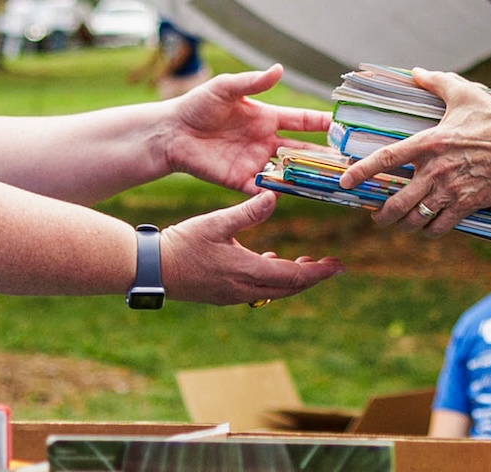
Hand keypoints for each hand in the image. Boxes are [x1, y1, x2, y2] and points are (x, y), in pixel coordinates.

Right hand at [159, 192, 343, 304]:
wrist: (152, 269)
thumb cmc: (182, 243)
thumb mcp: (216, 222)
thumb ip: (247, 211)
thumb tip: (274, 195)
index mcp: (247, 271)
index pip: (294, 277)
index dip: (319, 272)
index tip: (338, 266)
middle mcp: (244, 289)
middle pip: (289, 288)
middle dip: (311, 277)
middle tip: (329, 265)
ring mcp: (233, 295)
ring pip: (274, 292)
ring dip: (292, 279)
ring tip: (305, 263)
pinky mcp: (222, 295)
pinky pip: (257, 291)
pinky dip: (271, 279)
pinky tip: (268, 261)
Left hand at [160, 65, 331, 193]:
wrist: (171, 133)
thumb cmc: (197, 105)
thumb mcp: (225, 88)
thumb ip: (253, 83)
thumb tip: (279, 69)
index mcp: (266, 118)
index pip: (301, 121)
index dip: (322, 123)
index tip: (344, 125)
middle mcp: (265, 141)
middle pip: (303, 150)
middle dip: (325, 155)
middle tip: (349, 160)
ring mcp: (255, 162)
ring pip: (289, 172)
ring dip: (307, 176)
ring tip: (331, 181)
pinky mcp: (241, 181)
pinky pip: (265, 189)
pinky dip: (279, 193)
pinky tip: (294, 194)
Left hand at [337, 67, 490, 235]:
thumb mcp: (464, 94)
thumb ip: (436, 82)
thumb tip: (416, 72)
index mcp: (428, 143)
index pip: (385, 159)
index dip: (361, 172)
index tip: (346, 181)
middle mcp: (434, 171)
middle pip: (395, 203)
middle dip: (381, 215)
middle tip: (377, 216)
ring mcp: (450, 191)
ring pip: (414, 220)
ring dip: (404, 225)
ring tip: (400, 223)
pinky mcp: (466, 206)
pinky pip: (439, 227)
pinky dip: (430, 231)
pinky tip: (428, 227)